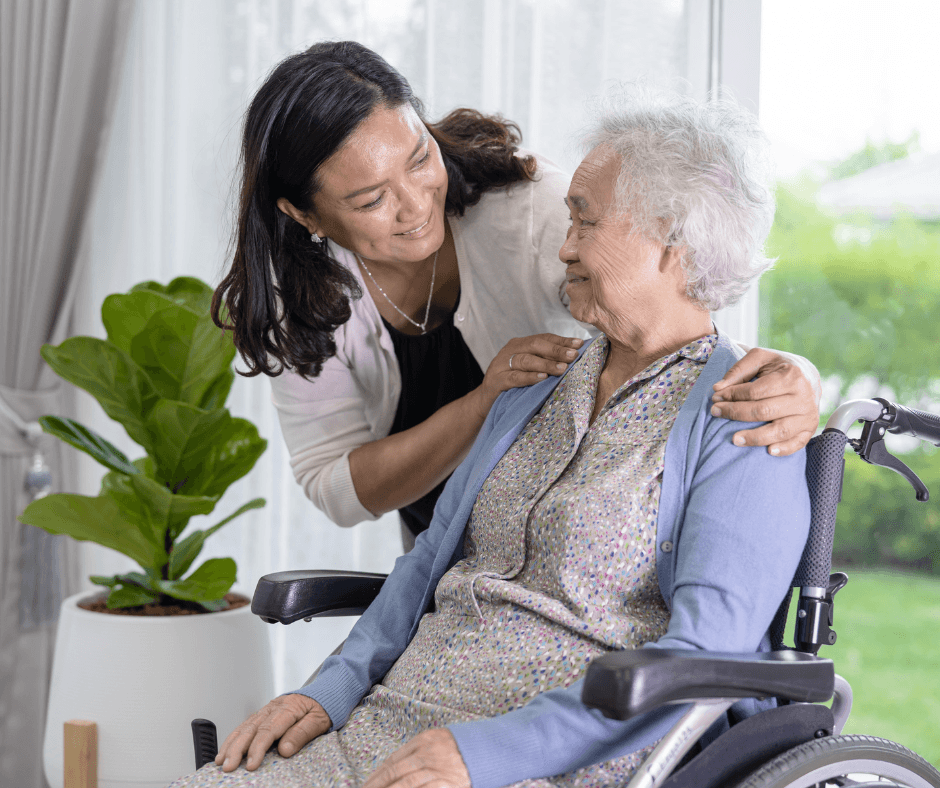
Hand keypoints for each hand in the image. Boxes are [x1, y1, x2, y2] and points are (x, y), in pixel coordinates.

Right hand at [214, 694, 330, 771]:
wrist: (327, 690)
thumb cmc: (324, 706)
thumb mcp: (320, 720)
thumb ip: (302, 734)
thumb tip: (284, 750)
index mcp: (288, 708)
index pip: (268, 730)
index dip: (257, 748)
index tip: (251, 765)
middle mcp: (274, 707)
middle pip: (251, 728)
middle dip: (237, 749)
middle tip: (228, 767)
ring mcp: (268, 709)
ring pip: (245, 726)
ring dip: (231, 744)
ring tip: (221, 761)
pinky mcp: (264, 713)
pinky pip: (246, 724)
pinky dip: (235, 737)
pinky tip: (227, 749)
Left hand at [362, 728, 470, 787]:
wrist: (490, 748)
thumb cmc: (463, 746)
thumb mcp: (438, 739)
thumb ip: (418, 750)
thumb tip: (393, 766)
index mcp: (423, 741)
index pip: (393, 760)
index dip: (377, 775)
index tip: (366, 784)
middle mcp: (428, 754)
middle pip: (395, 772)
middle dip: (377, 785)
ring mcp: (438, 769)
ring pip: (406, 783)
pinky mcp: (448, 783)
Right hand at [472, 333, 583, 418]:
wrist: (485, 402)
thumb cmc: (513, 385)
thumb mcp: (529, 370)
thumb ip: (545, 362)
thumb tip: (573, 357)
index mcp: (520, 345)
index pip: (543, 338)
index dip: (562, 341)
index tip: (580, 344)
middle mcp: (510, 350)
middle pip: (535, 346)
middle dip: (556, 350)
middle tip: (574, 355)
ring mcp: (501, 365)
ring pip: (526, 360)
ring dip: (546, 363)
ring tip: (562, 368)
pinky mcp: (496, 381)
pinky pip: (515, 377)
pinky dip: (529, 377)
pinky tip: (542, 378)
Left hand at [711, 347, 819, 455]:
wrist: (808, 376)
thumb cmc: (778, 367)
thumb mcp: (760, 359)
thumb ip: (739, 370)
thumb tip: (717, 388)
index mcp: (791, 376)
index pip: (755, 391)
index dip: (732, 395)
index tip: (715, 397)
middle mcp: (802, 396)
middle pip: (764, 411)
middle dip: (736, 413)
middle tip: (715, 412)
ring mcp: (808, 415)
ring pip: (779, 431)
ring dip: (755, 437)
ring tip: (734, 439)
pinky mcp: (810, 428)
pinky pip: (797, 443)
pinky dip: (784, 449)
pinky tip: (768, 451)